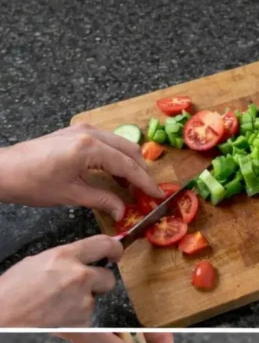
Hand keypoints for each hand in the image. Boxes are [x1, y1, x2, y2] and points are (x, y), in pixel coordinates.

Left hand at [0, 123, 163, 221]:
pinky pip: (106, 143)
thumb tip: (123, 212)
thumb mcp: (72, 195)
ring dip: (129, 164)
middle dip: (141, 172)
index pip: (128, 166)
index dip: (146, 183)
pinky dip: (115, 158)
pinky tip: (115, 175)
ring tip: (133, 186)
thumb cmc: (33, 183)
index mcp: (90, 148)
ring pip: (119, 144)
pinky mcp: (74, 133)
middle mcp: (89, 134)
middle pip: (129, 150)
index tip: (159, 195)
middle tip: (147, 193)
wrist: (3, 170)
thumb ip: (103, 200)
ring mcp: (81, 130)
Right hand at [0, 236, 122, 326]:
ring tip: (57, 305)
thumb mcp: (35, 263)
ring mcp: (83, 301)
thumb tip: (77, 261)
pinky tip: (57, 317)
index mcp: (65, 257)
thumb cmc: (10, 291)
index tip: (115, 254)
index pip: (104, 244)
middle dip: (98, 284)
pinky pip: (87, 319)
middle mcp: (79, 276)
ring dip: (82, 303)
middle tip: (80, 288)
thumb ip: (62, 260)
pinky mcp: (83, 322)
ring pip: (95, 301)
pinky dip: (76, 320)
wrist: (1, 318)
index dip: (114, 249)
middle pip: (108, 278)